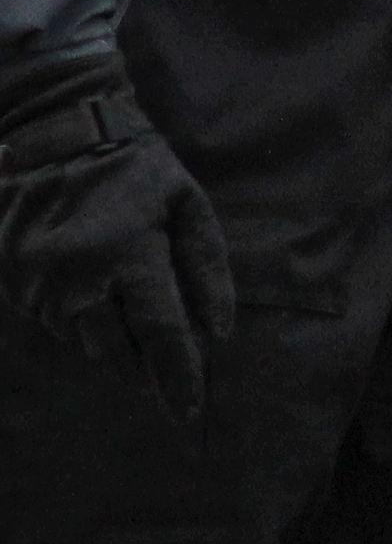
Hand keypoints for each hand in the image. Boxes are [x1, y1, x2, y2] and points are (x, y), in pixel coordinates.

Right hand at [0, 63, 237, 419]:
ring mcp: (39, 285)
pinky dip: (82, 326)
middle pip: (117, 351)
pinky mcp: (14, 285)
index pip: (162, 334)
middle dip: (146, 374)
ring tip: (140, 348)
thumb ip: (207, 266)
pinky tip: (100, 311)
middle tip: (171, 392)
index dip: (179, 376)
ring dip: (115, 350)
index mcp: (129, 257)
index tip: (191, 410)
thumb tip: (219, 330)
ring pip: (83, 342)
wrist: (52, 133)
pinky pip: (55, 324)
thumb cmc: (133, 168)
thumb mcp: (187, 202)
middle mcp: (78, 280)